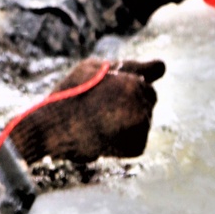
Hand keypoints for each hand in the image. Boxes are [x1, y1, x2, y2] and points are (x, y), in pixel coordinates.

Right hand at [9, 58, 164, 164]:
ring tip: (99, 122)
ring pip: (144, 120)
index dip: (136, 79)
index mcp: (133, 83)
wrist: (52, 129)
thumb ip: (128, 66)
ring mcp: (141, 127)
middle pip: (149, 99)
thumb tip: (162, 66)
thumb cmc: (70, 94)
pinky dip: (125, 141)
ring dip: (128, 121)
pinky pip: (138, 140)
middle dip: (132, 102)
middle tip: (102, 108)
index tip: (132, 81)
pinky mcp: (137, 147)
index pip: (152, 75)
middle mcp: (142, 105)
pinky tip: (104, 137)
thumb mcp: (94, 68)